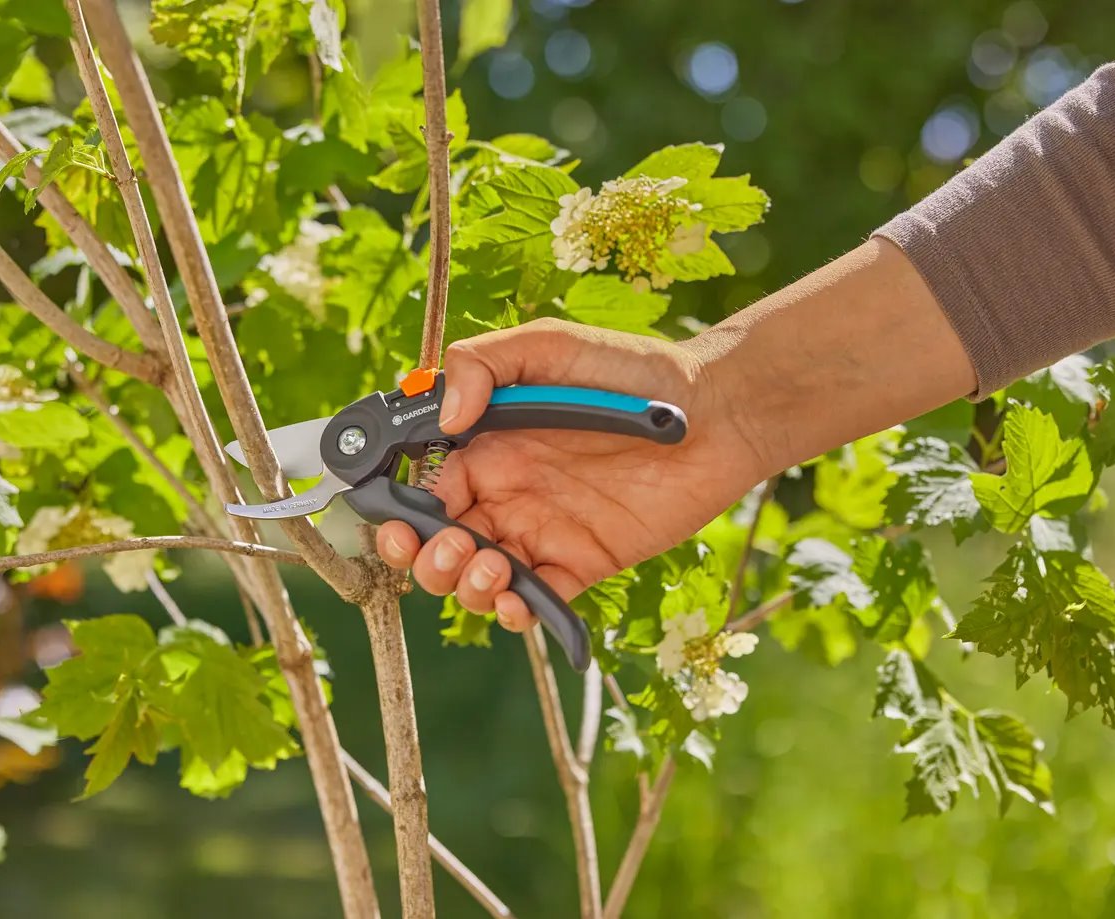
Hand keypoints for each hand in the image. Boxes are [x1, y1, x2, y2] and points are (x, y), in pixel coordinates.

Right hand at [375, 318, 768, 631]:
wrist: (716, 412)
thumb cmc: (630, 369)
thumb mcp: (549, 345)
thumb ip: (483, 365)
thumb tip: (446, 417)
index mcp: (487, 446)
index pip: (421, 486)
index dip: (401, 509)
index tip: (399, 517)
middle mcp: (505, 492)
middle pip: (437, 542)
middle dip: (423, 557)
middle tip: (447, 548)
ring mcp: (541, 531)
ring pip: (476, 578)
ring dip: (464, 587)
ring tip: (490, 568)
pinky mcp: (581, 564)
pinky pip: (535, 601)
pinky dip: (513, 613)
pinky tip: (514, 601)